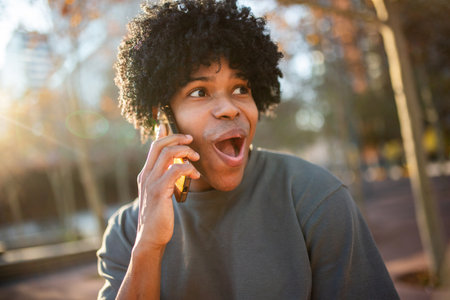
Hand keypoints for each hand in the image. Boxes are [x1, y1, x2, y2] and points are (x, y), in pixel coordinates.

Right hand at [135, 125, 199, 250]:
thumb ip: (165, 179)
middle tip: (191, 140)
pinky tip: (195, 175)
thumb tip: (176, 167)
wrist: (150, 237)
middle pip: (159, 145)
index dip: (162, 134)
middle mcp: (146, 175)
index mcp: (146, 174)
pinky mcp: (159, 191)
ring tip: (195, 159)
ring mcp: (150, 182)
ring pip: (167, 154)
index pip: (153, 147)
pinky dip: (188, 168)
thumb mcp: (160, 194)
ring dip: (185, 152)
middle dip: (177, 138)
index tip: (170, 125)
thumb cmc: (158, 216)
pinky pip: (175, 170)